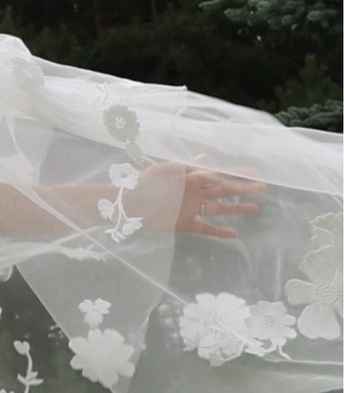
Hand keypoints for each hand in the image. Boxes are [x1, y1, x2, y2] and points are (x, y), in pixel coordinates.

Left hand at [146, 165, 263, 241]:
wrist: (129, 204)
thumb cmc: (145, 183)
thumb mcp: (166, 170)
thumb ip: (186, 165)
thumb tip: (206, 157)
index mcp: (191, 177)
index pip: (218, 173)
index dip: (236, 172)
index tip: (254, 170)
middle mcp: (194, 192)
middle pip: (223, 190)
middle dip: (243, 188)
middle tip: (263, 187)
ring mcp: (191, 208)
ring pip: (220, 208)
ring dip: (237, 209)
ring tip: (256, 209)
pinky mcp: (185, 223)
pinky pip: (206, 228)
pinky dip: (220, 231)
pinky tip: (235, 234)